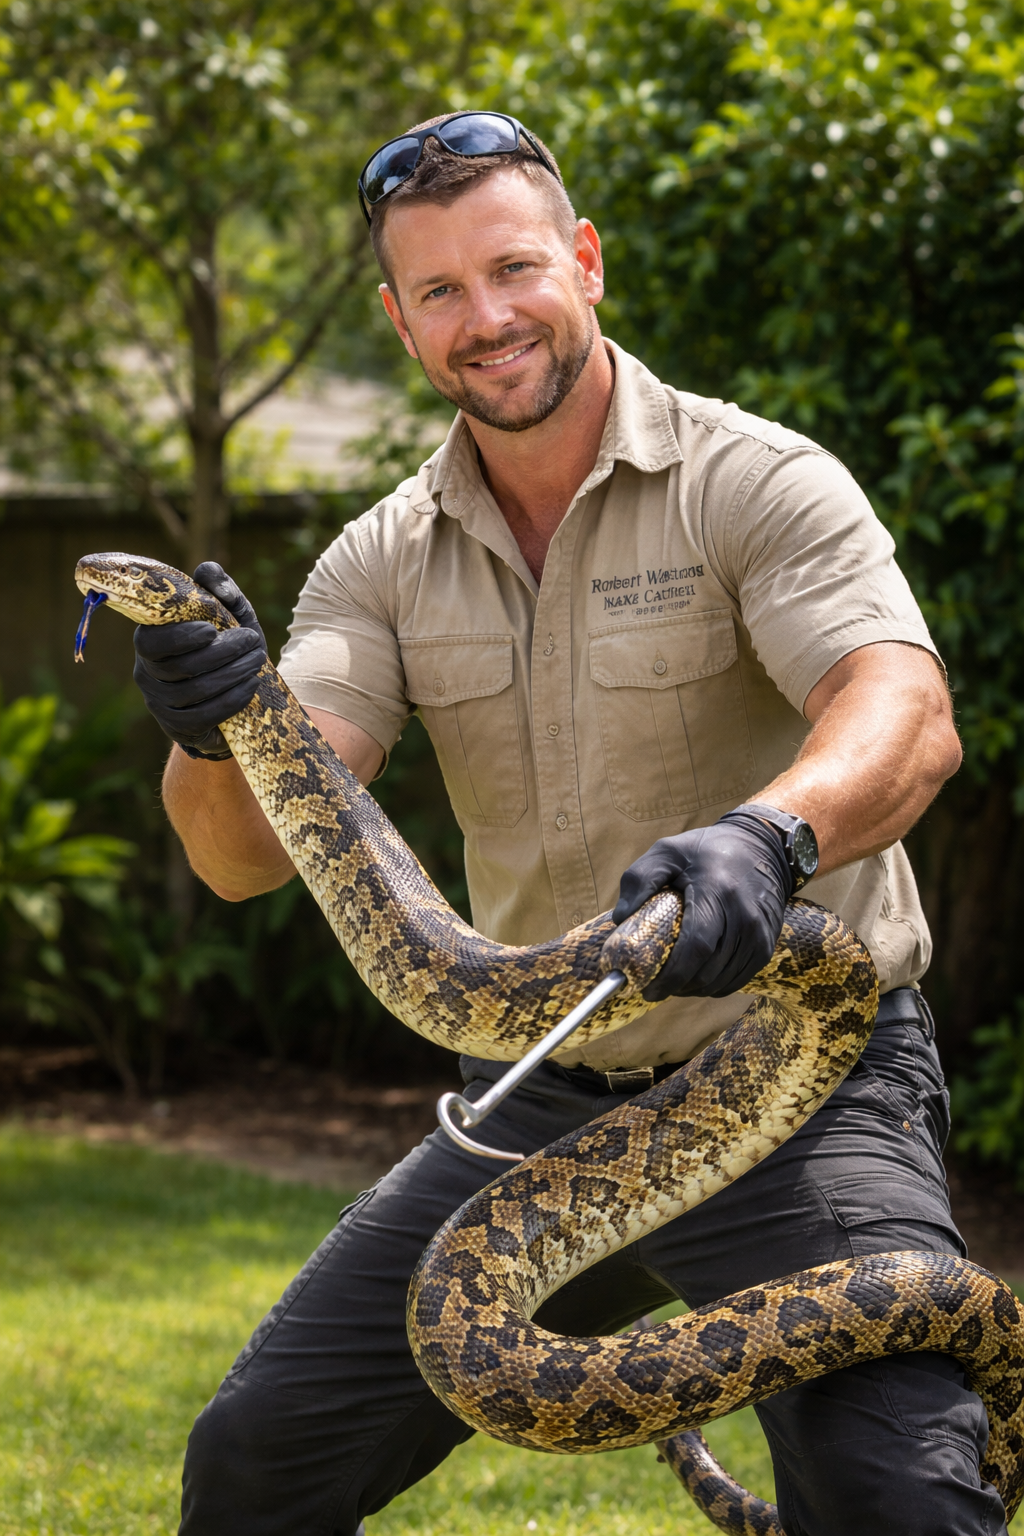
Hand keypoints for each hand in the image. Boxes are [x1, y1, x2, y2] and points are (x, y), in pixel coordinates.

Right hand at [132, 562, 266, 759]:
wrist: (233, 694)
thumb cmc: (226, 646)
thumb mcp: (228, 615)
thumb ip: (219, 588)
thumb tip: (208, 572)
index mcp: (150, 642)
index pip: (151, 642)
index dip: (180, 637)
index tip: (212, 630)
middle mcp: (146, 673)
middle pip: (179, 667)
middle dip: (222, 653)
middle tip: (252, 642)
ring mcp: (159, 704)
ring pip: (194, 692)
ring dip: (232, 675)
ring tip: (257, 662)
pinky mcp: (178, 727)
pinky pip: (202, 717)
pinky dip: (230, 701)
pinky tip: (250, 686)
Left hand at [612, 811, 792, 999]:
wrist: (761, 846)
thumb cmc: (706, 851)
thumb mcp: (667, 851)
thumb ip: (640, 879)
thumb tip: (621, 918)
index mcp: (716, 891)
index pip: (695, 946)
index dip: (671, 976)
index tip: (647, 989)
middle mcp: (743, 916)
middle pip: (707, 971)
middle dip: (677, 985)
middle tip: (655, 984)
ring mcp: (759, 934)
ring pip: (721, 981)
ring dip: (693, 988)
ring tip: (674, 980)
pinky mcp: (766, 945)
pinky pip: (737, 980)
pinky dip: (714, 986)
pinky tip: (697, 976)